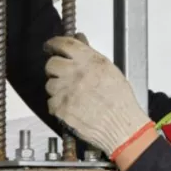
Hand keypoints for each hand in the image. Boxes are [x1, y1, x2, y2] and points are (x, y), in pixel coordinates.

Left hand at [44, 36, 152, 159]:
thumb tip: (80, 45)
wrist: (122, 126)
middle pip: (51, 63)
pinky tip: (70, 106)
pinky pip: (51, 102)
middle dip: (54, 68)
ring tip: (71, 94)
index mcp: (89, 61)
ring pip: (49, 84)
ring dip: (57, 87)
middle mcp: (75, 73)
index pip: (63, 44)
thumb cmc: (121, 102)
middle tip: (60, 73)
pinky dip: (58, 104)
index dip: (54, 44)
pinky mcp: (60, 108)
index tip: (50, 46)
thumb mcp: (111, 71)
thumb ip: (91, 57)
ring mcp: (66, 91)